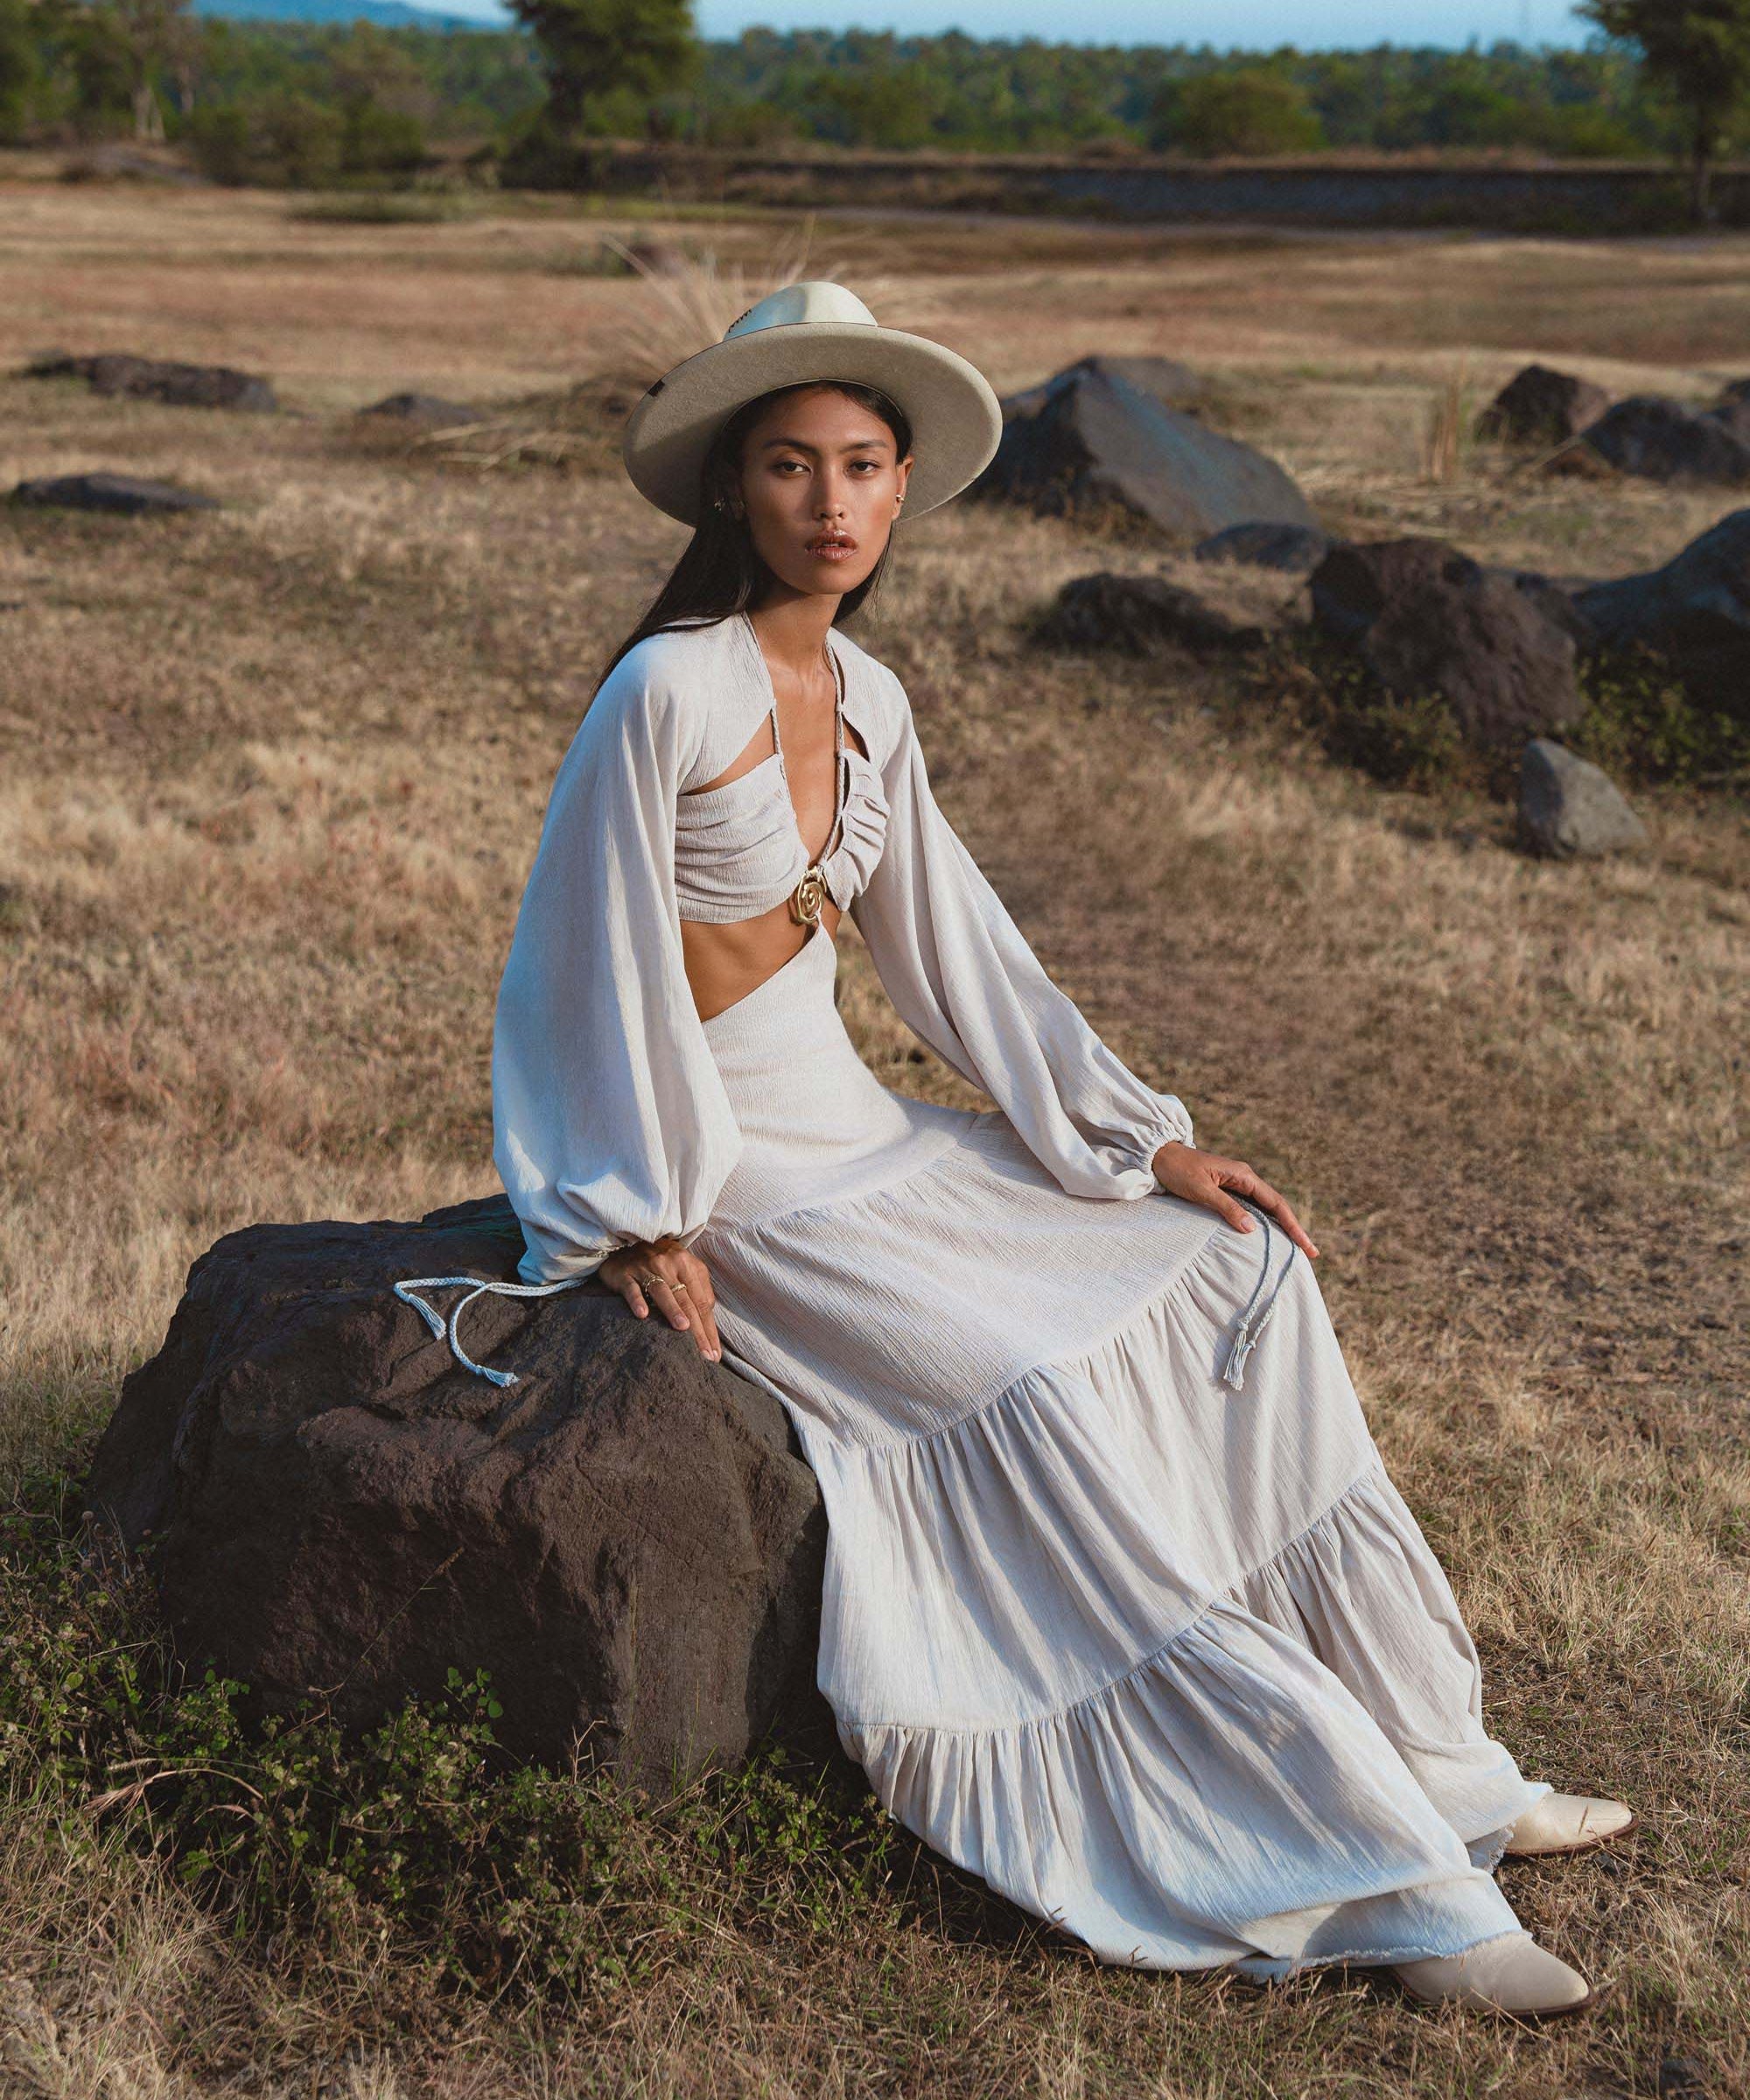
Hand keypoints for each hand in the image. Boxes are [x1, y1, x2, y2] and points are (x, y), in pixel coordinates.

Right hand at [599, 1237, 722, 1359]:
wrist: (625, 1244)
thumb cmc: (660, 1262)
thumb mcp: (683, 1269)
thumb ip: (698, 1289)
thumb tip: (709, 1317)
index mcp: (688, 1265)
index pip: (702, 1301)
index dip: (710, 1328)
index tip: (714, 1353)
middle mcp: (669, 1264)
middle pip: (687, 1300)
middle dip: (697, 1330)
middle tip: (704, 1354)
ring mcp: (646, 1268)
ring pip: (662, 1291)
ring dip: (673, 1310)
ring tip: (683, 1329)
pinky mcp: (625, 1273)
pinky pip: (632, 1288)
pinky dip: (637, 1300)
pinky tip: (642, 1314)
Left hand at [1150, 1141, 1319, 1259]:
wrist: (1159, 1155)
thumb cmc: (1178, 1171)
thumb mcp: (1201, 1191)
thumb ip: (1227, 1208)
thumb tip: (1252, 1229)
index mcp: (1243, 1176)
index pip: (1276, 1204)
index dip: (1293, 1226)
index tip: (1306, 1245)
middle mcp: (1245, 1178)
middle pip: (1276, 1206)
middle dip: (1293, 1228)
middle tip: (1310, 1251)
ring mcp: (1237, 1183)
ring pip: (1265, 1207)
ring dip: (1281, 1226)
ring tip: (1295, 1246)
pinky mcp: (1227, 1189)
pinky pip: (1252, 1207)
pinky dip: (1263, 1221)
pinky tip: (1268, 1235)